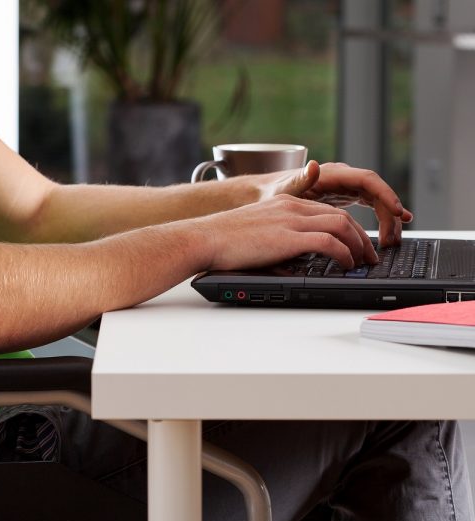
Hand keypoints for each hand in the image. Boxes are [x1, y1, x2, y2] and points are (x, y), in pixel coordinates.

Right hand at [197, 193, 378, 271]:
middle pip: (341, 216)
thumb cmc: (224, 240)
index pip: (328, 211)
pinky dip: (344, 253)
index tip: (355, 244)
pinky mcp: (289, 237)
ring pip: (341, 225)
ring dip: (358, 245)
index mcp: (285, 202)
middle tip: (368, 255)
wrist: (206, 238)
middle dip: (361, 237)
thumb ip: (279, 236)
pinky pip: (329, 242)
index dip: (348, 228)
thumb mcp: (257, 230)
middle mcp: (292, 206)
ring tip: (363, 262)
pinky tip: (347, 264)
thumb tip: (293, 259)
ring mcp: (291, 220)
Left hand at [256, 160, 412, 246]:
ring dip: (387, 220)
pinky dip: (381, 218)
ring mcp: (345, 188)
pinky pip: (369, 207)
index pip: (367, 180)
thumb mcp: (284, 189)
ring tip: (392, 242)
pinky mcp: (344, 198)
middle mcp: (342, 178)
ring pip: (376, 201)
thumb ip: (300, 179)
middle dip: (390, 213)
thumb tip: (313, 165)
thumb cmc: (273, 192)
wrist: (265, 194)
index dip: (385, 194)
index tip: (397, 211)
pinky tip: (391, 232)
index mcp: (332, 174)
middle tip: (392, 239)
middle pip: (376, 192)